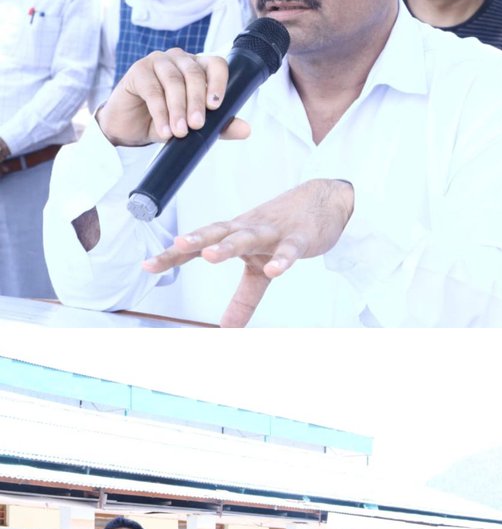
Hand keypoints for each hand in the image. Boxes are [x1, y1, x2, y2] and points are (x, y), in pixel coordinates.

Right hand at [98, 49, 249, 148]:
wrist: (132, 128)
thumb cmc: (168, 120)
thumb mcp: (196, 127)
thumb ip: (220, 126)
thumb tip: (246, 130)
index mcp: (199, 68)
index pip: (216, 65)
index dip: (219, 82)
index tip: (216, 105)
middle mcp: (181, 59)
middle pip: (195, 74)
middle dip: (197, 102)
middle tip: (197, 125)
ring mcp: (159, 61)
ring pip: (174, 81)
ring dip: (178, 109)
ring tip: (180, 132)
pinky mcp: (138, 70)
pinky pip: (152, 90)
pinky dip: (160, 112)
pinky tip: (164, 130)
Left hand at [141, 179, 355, 327]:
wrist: (325, 201)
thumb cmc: (285, 228)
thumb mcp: (261, 266)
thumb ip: (244, 298)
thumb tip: (227, 328)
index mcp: (235, 234)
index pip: (201, 244)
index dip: (175, 254)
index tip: (148, 265)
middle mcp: (248, 230)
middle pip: (218, 233)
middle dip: (197, 241)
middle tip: (177, 245)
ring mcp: (273, 233)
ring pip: (248, 237)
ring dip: (229, 245)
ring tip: (212, 256)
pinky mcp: (299, 238)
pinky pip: (289, 249)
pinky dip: (282, 260)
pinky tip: (274, 270)